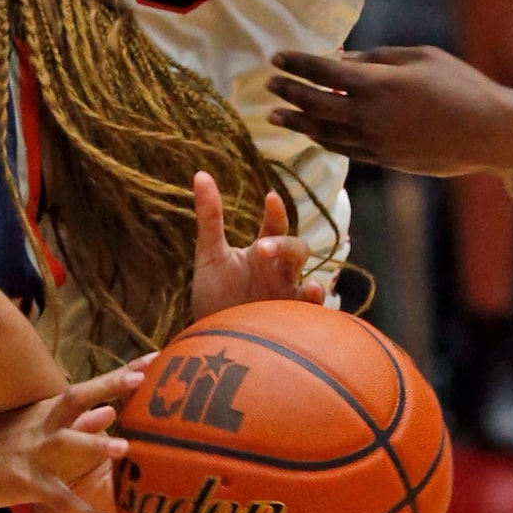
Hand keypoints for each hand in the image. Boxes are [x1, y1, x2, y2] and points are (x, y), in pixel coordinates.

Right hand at [0, 368, 139, 510]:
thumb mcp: (33, 426)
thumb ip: (74, 423)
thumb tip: (111, 412)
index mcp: (46, 410)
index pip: (89, 386)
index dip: (121, 372)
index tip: (155, 356)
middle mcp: (42, 425)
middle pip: (79, 399)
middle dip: (110, 387)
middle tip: (141, 378)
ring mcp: (32, 453)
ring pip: (66, 446)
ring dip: (94, 446)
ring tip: (124, 449)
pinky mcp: (23, 482)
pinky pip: (58, 498)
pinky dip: (82, 511)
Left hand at [192, 172, 325, 319]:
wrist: (209, 338)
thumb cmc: (214, 294)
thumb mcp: (209, 255)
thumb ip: (209, 217)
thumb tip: (200, 174)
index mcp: (264, 253)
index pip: (275, 226)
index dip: (275, 212)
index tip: (269, 197)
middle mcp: (281, 272)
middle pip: (298, 250)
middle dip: (284, 246)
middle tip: (262, 248)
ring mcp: (287, 298)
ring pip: (311, 283)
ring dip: (311, 285)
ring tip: (307, 286)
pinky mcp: (290, 325)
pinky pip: (310, 317)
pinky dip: (312, 313)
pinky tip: (309, 311)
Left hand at [267, 45, 512, 181]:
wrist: (490, 132)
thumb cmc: (460, 85)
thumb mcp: (420, 57)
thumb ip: (376, 59)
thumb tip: (339, 60)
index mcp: (378, 85)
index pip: (324, 73)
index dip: (297, 64)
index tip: (276, 57)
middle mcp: (370, 116)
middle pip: (315, 104)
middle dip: (289, 93)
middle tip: (269, 85)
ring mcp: (375, 142)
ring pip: (325, 132)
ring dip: (298, 121)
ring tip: (276, 113)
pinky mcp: (384, 160)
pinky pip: (344, 149)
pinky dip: (323, 139)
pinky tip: (311, 132)